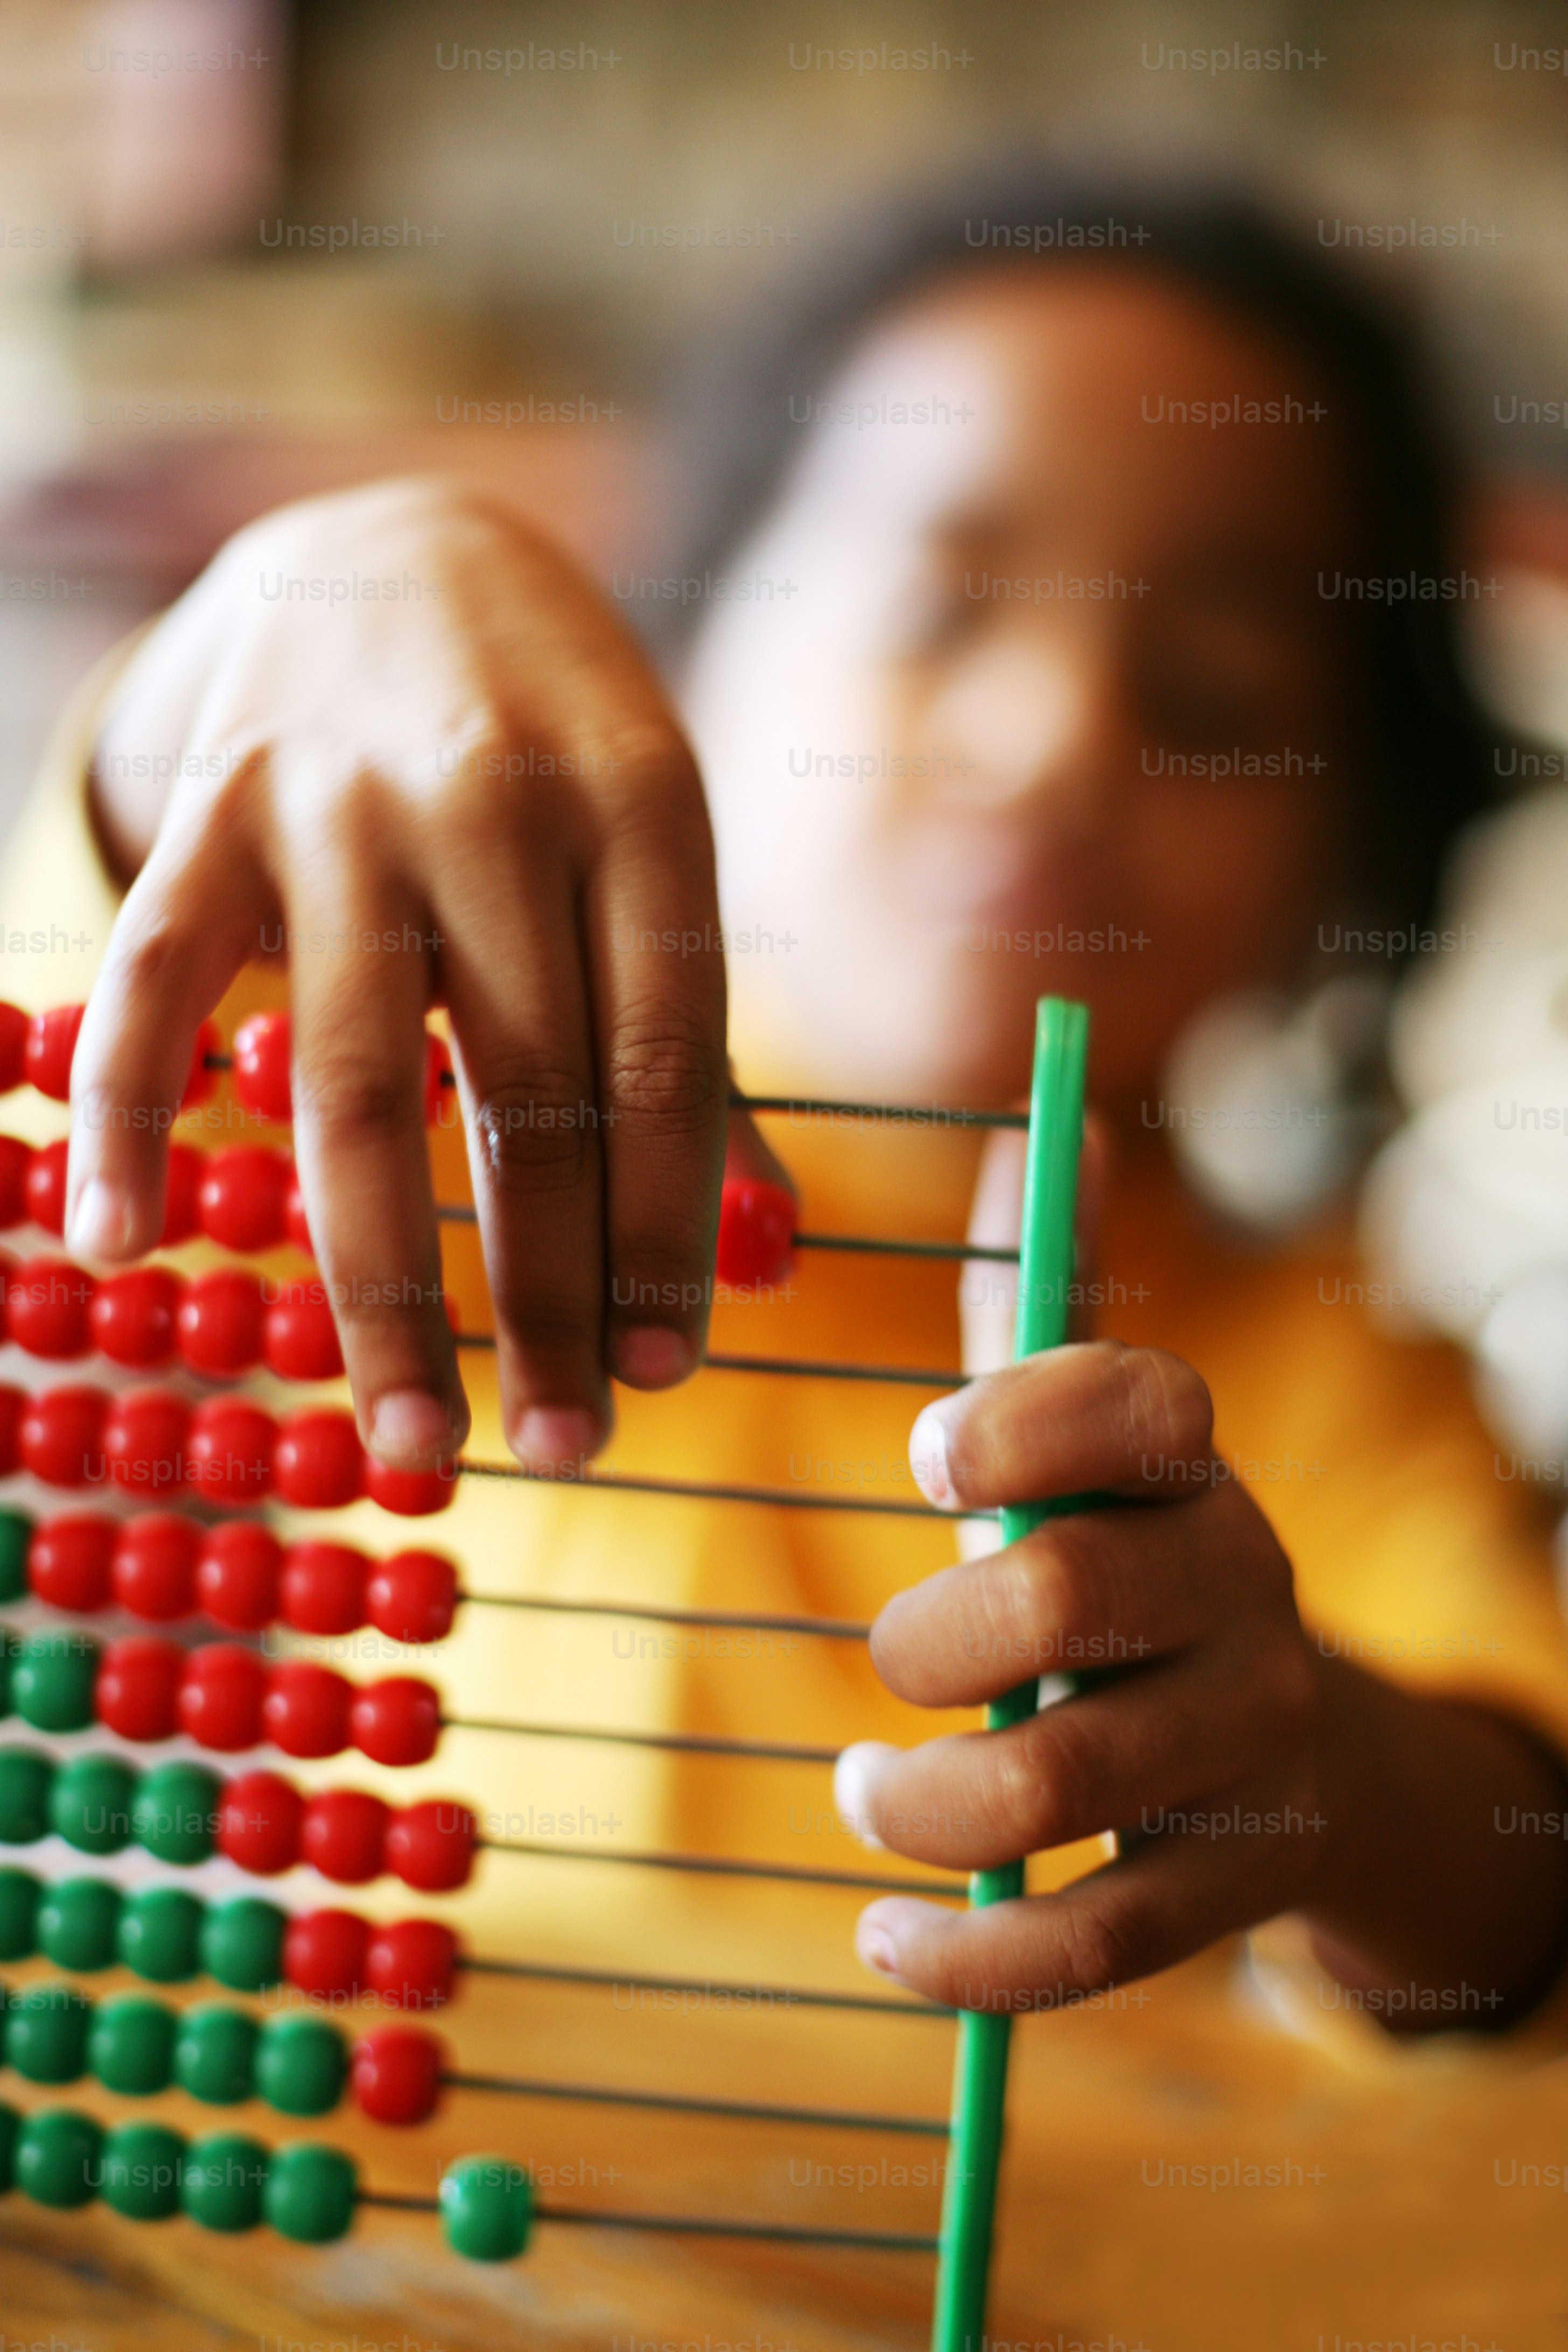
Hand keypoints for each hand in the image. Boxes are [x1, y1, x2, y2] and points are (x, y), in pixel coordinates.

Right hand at [69, 479, 729, 1470]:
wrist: (395, 544)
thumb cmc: (558, 740)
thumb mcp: (661, 849)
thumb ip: (694, 1044)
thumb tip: (767, 1245)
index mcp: (645, 808)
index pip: (664, 1062)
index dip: (668, 1233)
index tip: (673, 1378)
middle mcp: (497, 802)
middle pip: (528, 1096)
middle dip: (549, 1295)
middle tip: (568, 1451)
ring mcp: (338, 800)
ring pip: (359, 1078)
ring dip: (381, 1280)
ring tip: (414, 1433)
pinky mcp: (213, 805)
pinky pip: (159, 981)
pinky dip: (136, 1113)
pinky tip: (128, 1246)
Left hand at [836, 1339, 1329, 2010]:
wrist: (1305, 1745)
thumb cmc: (1136, 1562)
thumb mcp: (1098, 1442)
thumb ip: (1042, 1305)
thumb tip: (1045, 1120)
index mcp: (1195, 1468)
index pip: (1141, 1402)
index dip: (1020, 1417)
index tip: (927, 1458)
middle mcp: (1246, 1589)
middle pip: (1071, 1596)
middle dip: (935, 1636)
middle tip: (887, 1660)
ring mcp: (1256, 1742)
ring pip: (1069, 1780)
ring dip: (925, 1803)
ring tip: (868, 1792)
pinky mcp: (1241, 1879)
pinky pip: (1098, 1940)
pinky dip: (972, 1959)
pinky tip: (887, 1943)